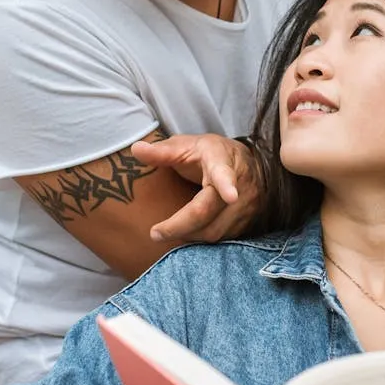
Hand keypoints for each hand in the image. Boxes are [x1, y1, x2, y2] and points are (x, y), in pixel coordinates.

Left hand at [130, 134, 260, 242]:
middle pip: (209, 211)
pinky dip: (202, 238)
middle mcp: (240, 183)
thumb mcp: (187, 146)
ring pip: (215, 230)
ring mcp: (247, 205)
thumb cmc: (209, 154)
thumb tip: (135, 149)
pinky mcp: (248, 222)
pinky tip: (190, 233)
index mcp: (221, 159)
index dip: (227, 185)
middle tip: (155, 233)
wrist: (245, 164)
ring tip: (170, 231)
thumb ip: (162, 151)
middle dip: (180, 225)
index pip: (224, 173)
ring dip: (189, 235)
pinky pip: (223, 238)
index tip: (231, 196)